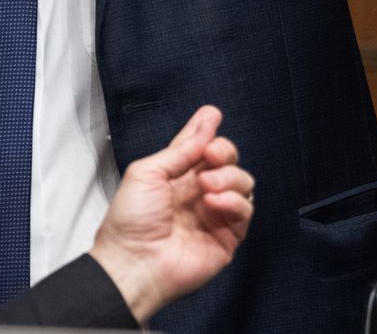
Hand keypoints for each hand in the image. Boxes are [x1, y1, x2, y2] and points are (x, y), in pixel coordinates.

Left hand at [88, 105, 253, 321]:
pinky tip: (213, 203)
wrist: (133, 262)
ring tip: (206, 186)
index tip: (212, 115)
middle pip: (227, 162)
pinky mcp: (227, 237)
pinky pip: (245, 211)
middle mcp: (198, 193)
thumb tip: (206, 124)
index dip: (207, 131)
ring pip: (242, 182)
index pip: (199, 148)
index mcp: (176, 176)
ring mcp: (214, 215)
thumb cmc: (131, 220)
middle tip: (211, 154)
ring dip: (229, 177)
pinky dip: (234, 201)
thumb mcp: (147, 172)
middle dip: (224, 151)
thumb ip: (181, 149)